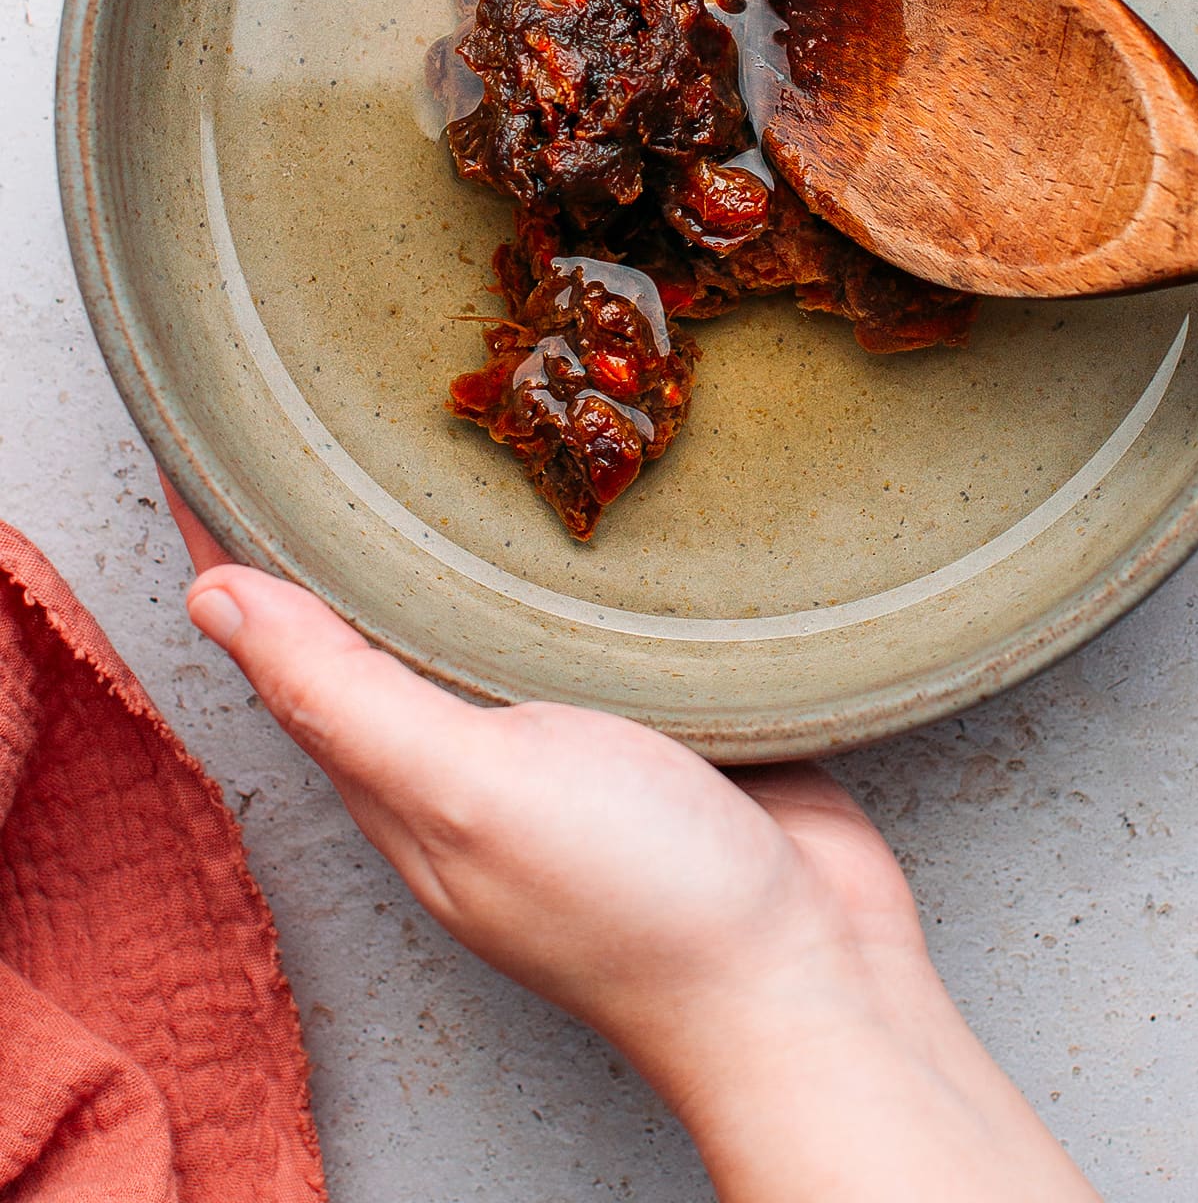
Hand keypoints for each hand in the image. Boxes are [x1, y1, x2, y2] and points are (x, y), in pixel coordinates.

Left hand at [166, 480, 1098, 1200]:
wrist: (808, 976)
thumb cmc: (632, 896)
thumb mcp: (468, 788)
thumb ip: (344, 694)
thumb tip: (211, 598)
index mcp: (394, 768)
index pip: (282, 638)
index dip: (237, 542)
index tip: (211, 437)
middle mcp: (462, 747)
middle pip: (373, 613)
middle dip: (342, 514)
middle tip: (330, 399)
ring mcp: (559, 731)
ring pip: (477, 610)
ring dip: (451, 526)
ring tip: (444, 420)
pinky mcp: (648, 712)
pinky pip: (578, 619)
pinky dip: (558, 554)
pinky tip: (577, 499)